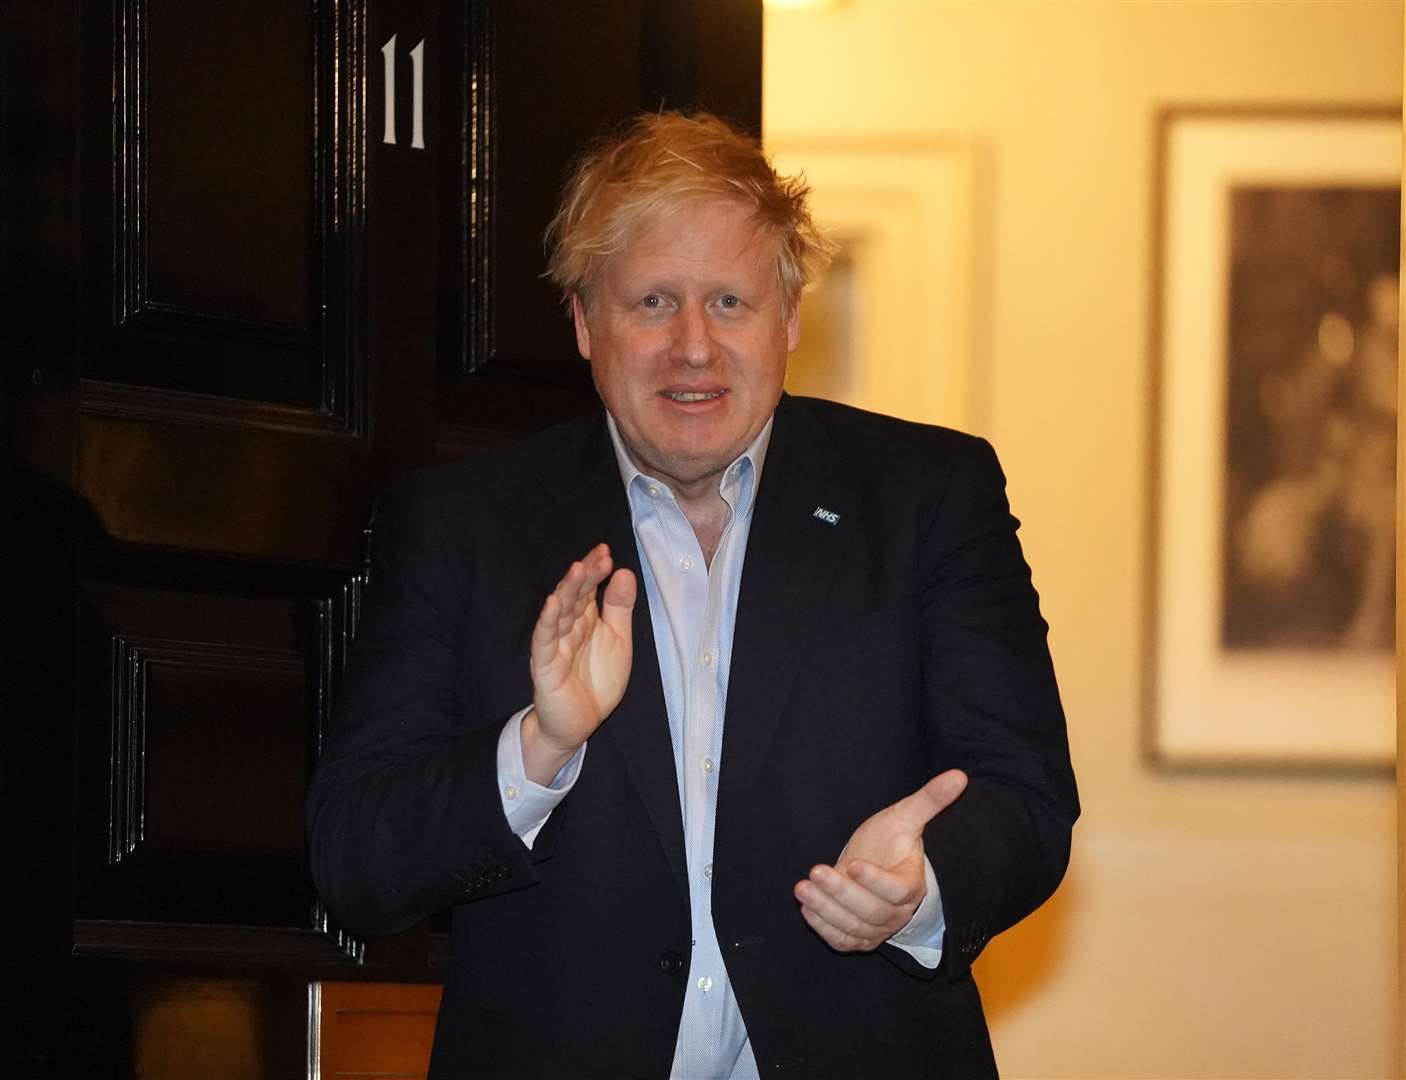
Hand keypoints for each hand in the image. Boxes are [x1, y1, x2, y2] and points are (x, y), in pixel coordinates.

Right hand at [522, 544, 635, 784]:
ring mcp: (554, 644)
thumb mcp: (618, 640)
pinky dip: (548, 621)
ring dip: (567, 590)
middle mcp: (568, 627)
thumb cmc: (597, 680)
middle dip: (585, 575)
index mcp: (585, 619)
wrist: (579, 723)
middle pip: (574, 596)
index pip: (588, 588)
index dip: (595, 570)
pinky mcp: (545, 665)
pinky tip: (552, 603)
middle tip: (598, 556)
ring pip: (559, 612)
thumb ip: (619, 608)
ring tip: (577, 569)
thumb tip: (624, 572)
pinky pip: (544, 640)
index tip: (606, 551)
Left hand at [793, 770, 967, 952]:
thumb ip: (930, 799)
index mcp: (910, 885)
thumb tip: (959, 775)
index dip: (876, 882)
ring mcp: (877, 928)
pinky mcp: (858, 937)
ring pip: (854, 928)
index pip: (896, 891)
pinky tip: (807, 907)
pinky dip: (823, 928)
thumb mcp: (907, 817)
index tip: (853, 864)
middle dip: (841, 893)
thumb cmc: (893, 841)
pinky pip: (842, 940)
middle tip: (815, 871)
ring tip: (802, 888)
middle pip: (872, 912)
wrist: (881, 867)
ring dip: (826, 909)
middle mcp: (896, 913)